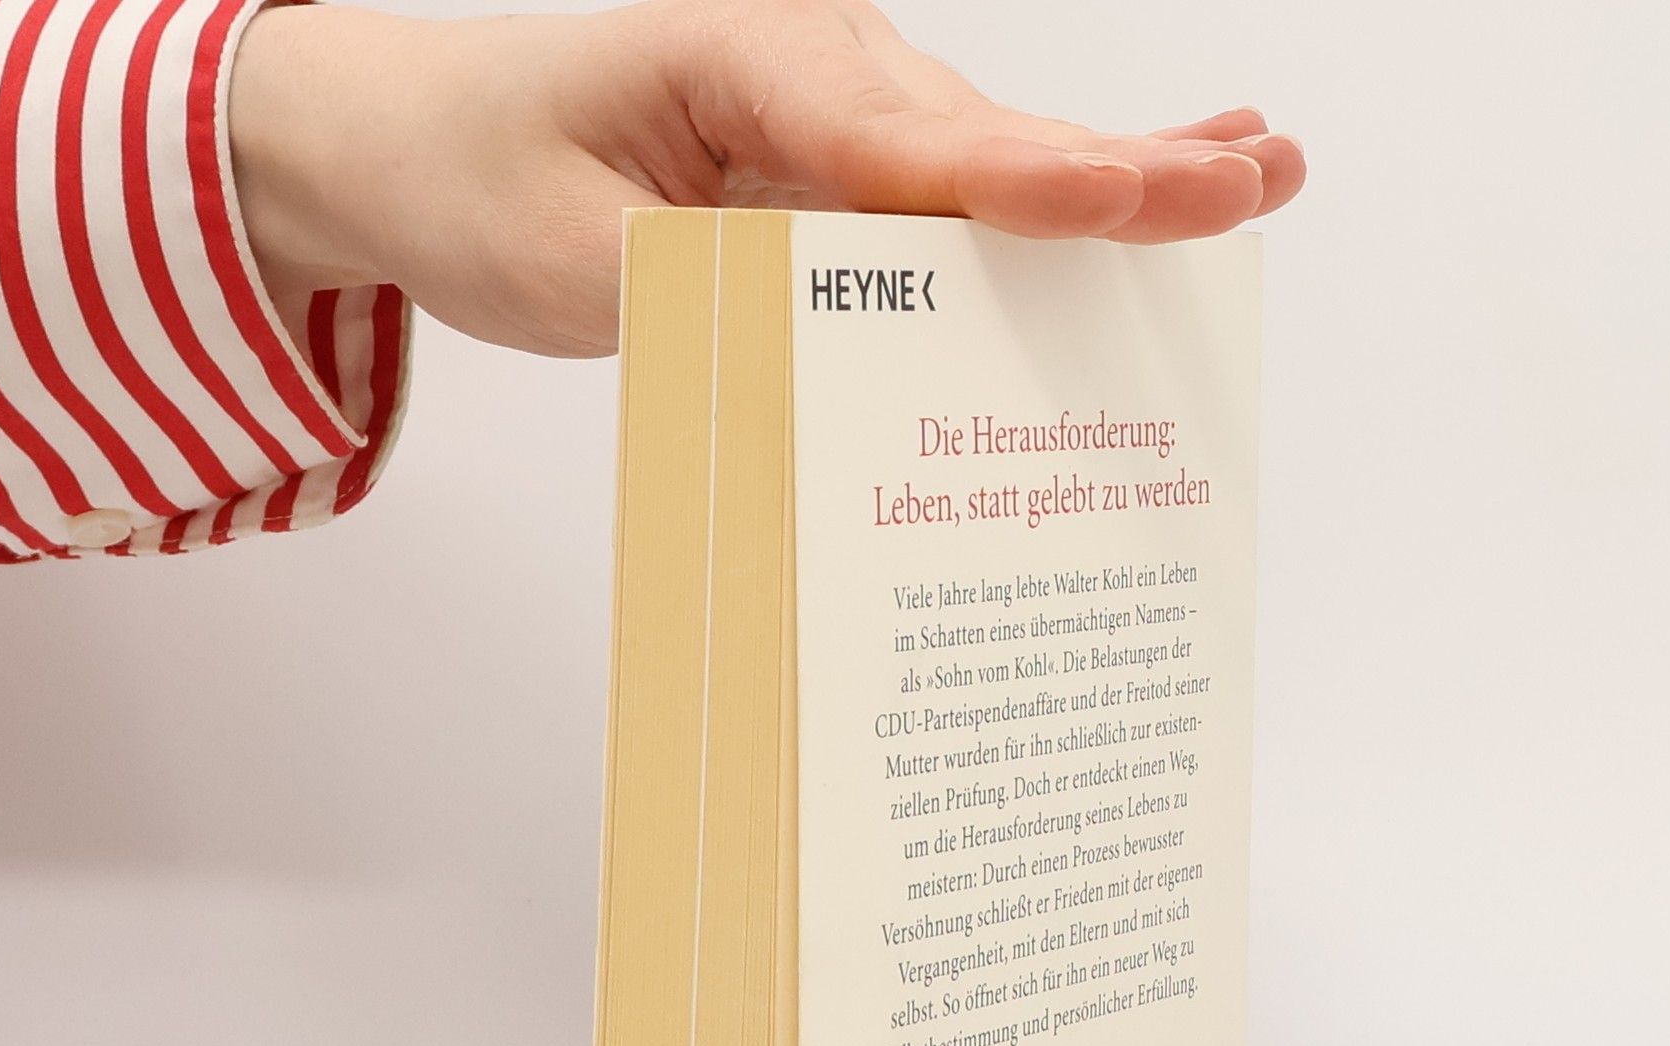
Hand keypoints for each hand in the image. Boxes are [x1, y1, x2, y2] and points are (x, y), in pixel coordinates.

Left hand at [231, 0, 1306, 357]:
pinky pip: (960, 185)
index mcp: (740, 58)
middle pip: (982, 143)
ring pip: (990, 163)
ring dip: (1116, 185)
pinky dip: (1058, 198)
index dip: (1020, 180)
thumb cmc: (479, 178)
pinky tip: (1164, 171)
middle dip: (1117, 174)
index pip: (902, 142)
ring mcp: (836, 104)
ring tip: (1252, 179)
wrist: (417, 136)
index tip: (1125, 194)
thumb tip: (836, 364)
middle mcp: (813, 62)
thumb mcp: (568, 265)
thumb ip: (703, 305)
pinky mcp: (839, 155)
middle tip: (1250, 182)